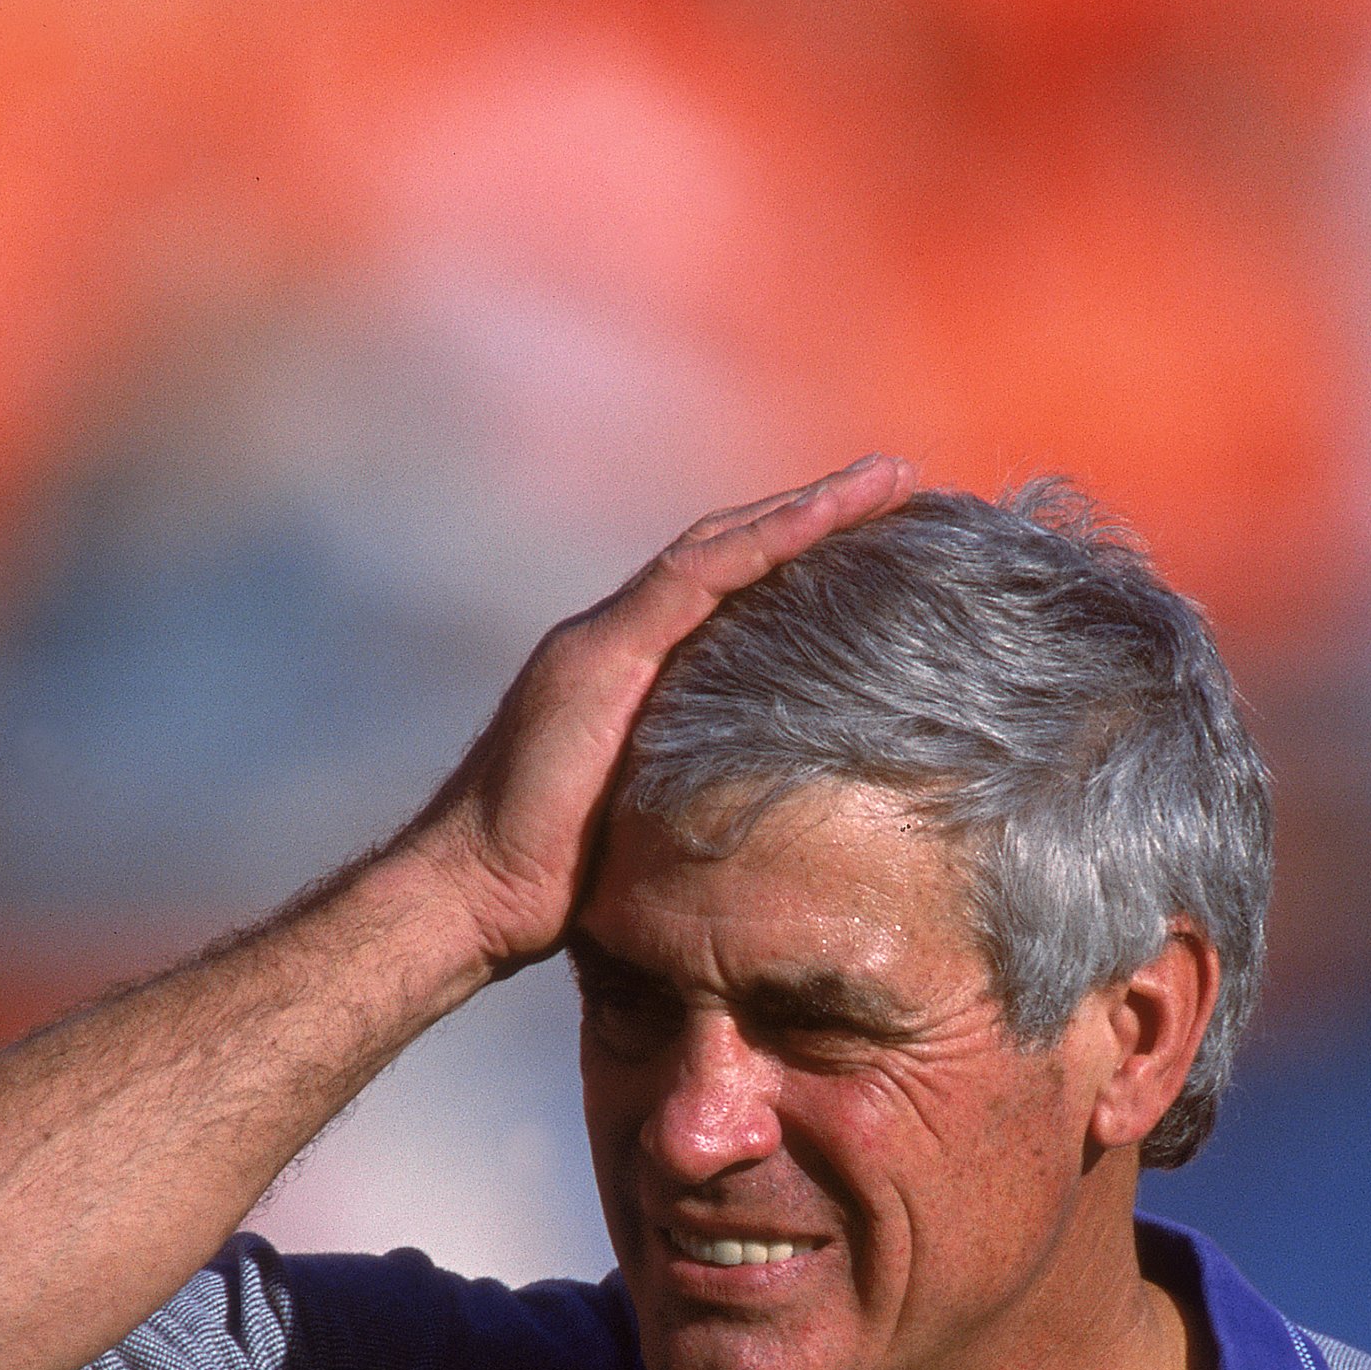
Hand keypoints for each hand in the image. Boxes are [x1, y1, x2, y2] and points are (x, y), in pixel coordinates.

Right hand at [401, 455, 917, 971]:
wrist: (470, 892)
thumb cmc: (561, 883)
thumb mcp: (653, 821)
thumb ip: (701, 788)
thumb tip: (782, 808)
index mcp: (633, 669)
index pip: (727, 587)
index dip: (798, 550)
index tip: (878, 526)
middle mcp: (618, 637)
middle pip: (731, 548)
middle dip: (814, 509)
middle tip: (900, 477)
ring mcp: (606, 641)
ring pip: (721, 546)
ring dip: (807, 508)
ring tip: (887, 480)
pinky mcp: (600, 658)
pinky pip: (694, 581)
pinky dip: (763, 542)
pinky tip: (823, 516)